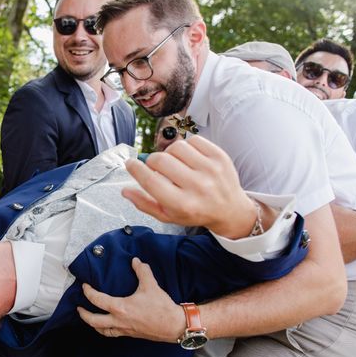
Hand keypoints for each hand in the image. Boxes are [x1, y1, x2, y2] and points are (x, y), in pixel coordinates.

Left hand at [76, 258, 184, 341]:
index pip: (97, 300)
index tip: (84, 286)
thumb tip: (136, 261)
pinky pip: (112, 334)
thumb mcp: (151, 285)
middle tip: (79, 308)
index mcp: (120, 308)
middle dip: (84, 315)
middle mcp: (119, 321)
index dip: (88, 292)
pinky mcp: (130, 334)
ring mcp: (124, 330)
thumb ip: (142, 271)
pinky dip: (106, 330)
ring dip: (94, 325)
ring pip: (102, 330)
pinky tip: (108, 325)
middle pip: (94, 321)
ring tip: (90, 319)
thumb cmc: (161, 307)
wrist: (174, 326)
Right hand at [122, 136, 256, 238]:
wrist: (230, 210)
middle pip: (160, 160)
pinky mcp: (220, 156)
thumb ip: (145, 204)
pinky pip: (193, 140)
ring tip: (175, 163)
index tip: (130, 164)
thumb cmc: (195, 212)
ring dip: (170, 153)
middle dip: (152, 162)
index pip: (151, 181)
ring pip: (176, 147)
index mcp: (182, 204)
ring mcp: (210, 170)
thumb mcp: (168, 216)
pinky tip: (188, 158)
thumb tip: (125, 190)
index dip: (135, 169)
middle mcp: (197, 186)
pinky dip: (186, 146)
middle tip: (156, 168)